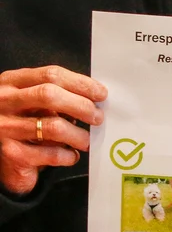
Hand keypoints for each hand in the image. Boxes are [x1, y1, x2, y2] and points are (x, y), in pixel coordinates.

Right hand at [0, 66, 106, 195]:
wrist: (2, 155)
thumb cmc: (23, 124)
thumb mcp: (33, 102)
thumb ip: (57, 96)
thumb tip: (95, 99)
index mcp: (12, 83)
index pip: (50, 75)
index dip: (81, 83)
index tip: (101, 93)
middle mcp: (5, 102)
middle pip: (50, 95)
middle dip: (82, 106)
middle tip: (98, 118)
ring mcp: (6, 127)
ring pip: (53, 127)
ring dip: (79, 135)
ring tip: (87, 141)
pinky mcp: (13, 153)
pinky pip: (52, 154)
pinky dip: (69, 156)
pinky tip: (71, 155)